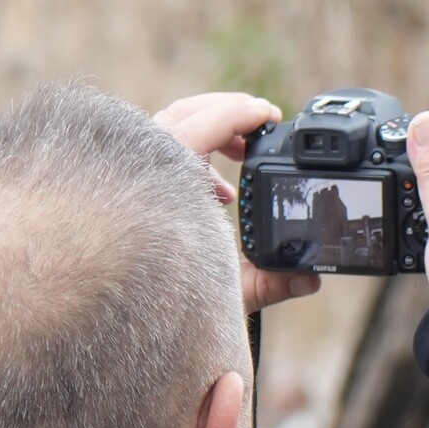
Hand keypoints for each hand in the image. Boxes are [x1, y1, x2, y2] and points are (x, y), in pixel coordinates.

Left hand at [153, 91, 319, 312]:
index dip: (240, 113)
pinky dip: (196, 158)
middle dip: (228, 111)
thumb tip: (312, 279)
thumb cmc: (160, 302)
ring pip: (172, 129)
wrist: (116, 316)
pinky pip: (163, 155)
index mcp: (166, 185)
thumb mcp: (223, 292)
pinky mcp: (134, 189)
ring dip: (213, 132)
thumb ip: (269, 283)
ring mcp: (135, 178)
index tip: (271, 116)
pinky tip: (221, 195)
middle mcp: (144, 174)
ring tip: (246, 154)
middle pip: (186, 113)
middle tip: (263, 122)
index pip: (203, 125)